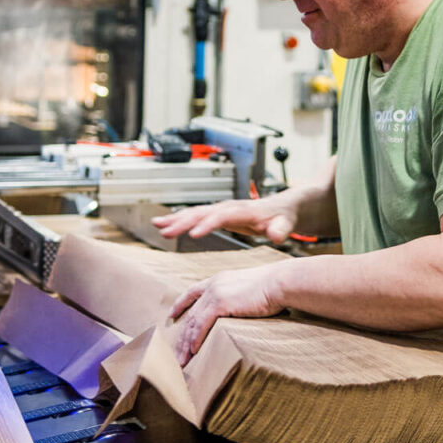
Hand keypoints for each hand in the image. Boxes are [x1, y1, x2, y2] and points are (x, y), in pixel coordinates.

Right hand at [152, 196, 296, 243]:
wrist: (282, 208)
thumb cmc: (283, 218)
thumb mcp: (286, 224)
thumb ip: (280, 229)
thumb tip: (276, 235)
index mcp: (243, 211)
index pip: (222, 216)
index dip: (207, 224)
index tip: (193, 234)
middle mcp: (229, 207)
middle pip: (202, 212)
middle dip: (183, 221)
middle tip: (165, 232)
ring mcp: (221, 210)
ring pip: (194, 212)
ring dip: (175, 218)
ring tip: (156, 225)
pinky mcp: (216, 215)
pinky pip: (194, 216)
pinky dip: (178, 219)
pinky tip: (164, 225)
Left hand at [169, 264, 286, 365]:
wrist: (279, 282)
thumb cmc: (273, 286)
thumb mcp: (250, 288)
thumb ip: (240, 297)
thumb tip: (242, 309)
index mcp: (219, 279)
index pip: (193, 291)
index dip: (181, 303)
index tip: (172, 314)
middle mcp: (213, 285)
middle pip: (191, 313)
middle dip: (182, 335)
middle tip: (177, 353)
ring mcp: (215, 293)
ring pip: (193, 322)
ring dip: (186, 343)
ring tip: (183, 360)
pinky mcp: (220, 303)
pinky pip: (202, 325)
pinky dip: (196, 339)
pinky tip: (194, 351)